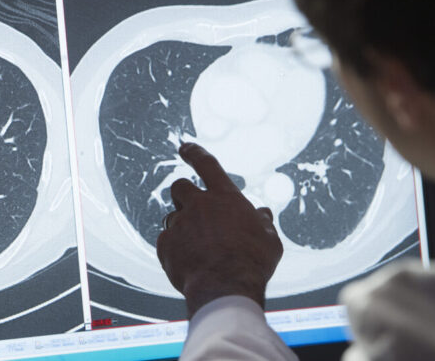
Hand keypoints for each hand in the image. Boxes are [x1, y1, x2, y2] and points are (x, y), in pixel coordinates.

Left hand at [156, 143, 282, 317]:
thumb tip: (263, 215)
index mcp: (225, 198)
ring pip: (172, 216)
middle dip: (183, 194)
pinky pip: (166, 242)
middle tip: (192, 210)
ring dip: (182, 227)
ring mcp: (180, 223)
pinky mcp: (165, 244)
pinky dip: (175, 250)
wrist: (225, 288)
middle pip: (180, 187)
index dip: (195, 153)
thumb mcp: (269, 240)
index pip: (207, 165)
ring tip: (198, 249)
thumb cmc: (252, 263)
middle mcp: (199, 205)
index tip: (185, 147)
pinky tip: (189, 264)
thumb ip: (263, 223)